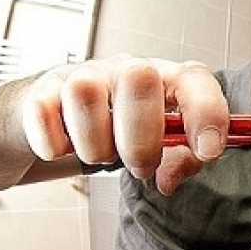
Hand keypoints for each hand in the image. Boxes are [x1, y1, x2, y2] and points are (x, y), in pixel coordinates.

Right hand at [22, 55, 228, 194]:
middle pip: (139, 78)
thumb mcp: (164, 145)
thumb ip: (181, 161)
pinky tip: (66, 147)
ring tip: (102, 153)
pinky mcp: (43, 91)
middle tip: (140, 165)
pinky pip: (43, 115)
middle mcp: (127, 69)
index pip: (195, 78)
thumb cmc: (124, 130)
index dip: (206, 113)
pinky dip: (55, 145)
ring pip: (85, 94)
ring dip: (96, 145)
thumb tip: (168, 180)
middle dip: (142, 139)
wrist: (63, 118)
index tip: (207, 151)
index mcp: (166, 79)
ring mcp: (84, 75)